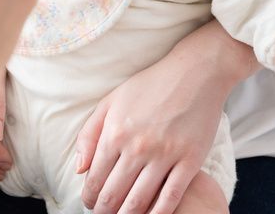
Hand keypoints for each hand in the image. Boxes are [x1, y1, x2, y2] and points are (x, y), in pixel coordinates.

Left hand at [75, 44, 239, 213]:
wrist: (194, 74)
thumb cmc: (149, 86)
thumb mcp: (110, 102)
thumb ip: (90, 135)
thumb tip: (79, 169)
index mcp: (115, 133)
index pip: (95, 177)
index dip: (90, 196)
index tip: (89, 203)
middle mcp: (138, 147)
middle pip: (115, 194)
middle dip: (104, 210)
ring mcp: (165, 155)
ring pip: (140, 200)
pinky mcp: (190, 161)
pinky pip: (171, 197)